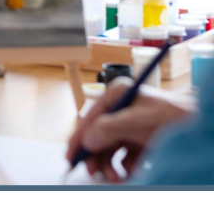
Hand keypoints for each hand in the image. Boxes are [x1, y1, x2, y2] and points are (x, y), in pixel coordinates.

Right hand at [66, 76, 195, 181]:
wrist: (204, 127)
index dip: (79, 138)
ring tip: (113, 176)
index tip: (71, 155)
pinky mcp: (139, 139)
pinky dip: (123, 167)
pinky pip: (123, 156)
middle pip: (98, 135)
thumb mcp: (141, 120)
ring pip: (109, 147)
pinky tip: (128, 172)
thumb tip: (87, 140)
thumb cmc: (176, 117)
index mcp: (118, 94)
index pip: (90, 117)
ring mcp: (130, 124)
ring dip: (108, 164)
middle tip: (93, 171)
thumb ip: (111, 128)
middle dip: (96, 155)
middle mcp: (121, 108)